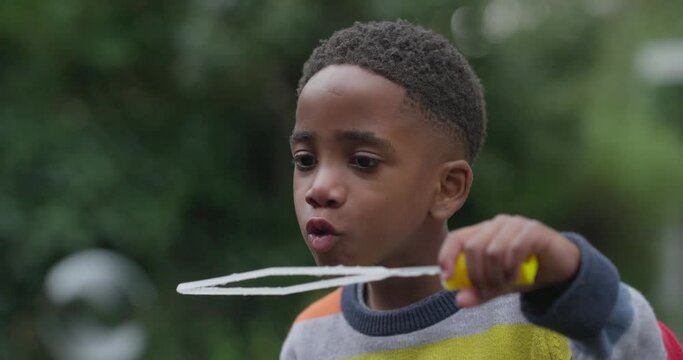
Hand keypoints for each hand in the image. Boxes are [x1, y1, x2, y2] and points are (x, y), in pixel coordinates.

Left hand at [438, 214, 579, 307]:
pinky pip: (514, 250)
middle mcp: (497, 224)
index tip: (448, 279)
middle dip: (477, 275)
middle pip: (472, 247)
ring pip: (492, 251)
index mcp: (482, 232)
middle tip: (487, 291)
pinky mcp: (534, 230)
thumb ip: (480, 291)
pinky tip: (516, 278)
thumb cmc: (526, 273)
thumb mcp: (499, 285)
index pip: (456, 238)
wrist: (561, 269)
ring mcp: (515, 224)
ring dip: (496, 276)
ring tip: (505, 286)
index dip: (447, 257)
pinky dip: (511, 270)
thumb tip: (459, 301)